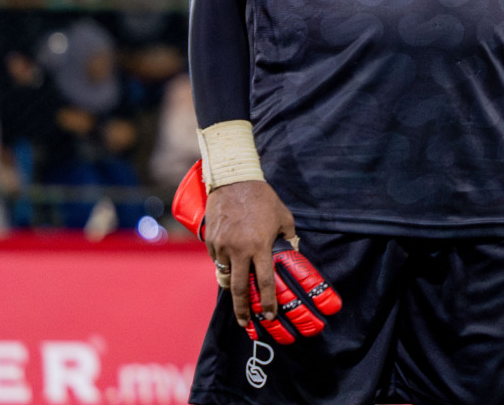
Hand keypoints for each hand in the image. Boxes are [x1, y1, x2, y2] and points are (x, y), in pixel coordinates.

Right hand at [171, 160, 340, 342]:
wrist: (234, 181)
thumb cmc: (263, 199)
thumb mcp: (284, 218)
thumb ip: (288, 238)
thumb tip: (292, 253)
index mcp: (259, 246)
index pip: (263, 282)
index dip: (268, 302)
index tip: (270, 315)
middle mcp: (238, 250)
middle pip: (238, 289)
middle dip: (243, 309)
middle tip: (247, 322)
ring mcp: (221, 247)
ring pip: (225, 275)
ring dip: (232, 285)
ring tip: (239, 294)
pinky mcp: (210, 241)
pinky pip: (217, 260)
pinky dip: (224, 264)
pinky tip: (231, 260)